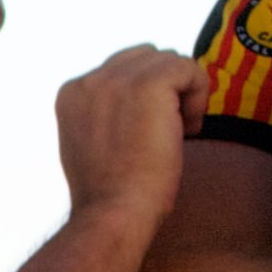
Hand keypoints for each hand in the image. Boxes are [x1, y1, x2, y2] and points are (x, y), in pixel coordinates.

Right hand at [55, 47, 206, 232]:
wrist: (114, 213)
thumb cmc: (112, 194)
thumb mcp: (94, 146)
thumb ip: (107, 115)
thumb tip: (140, 105)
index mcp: (72, 93)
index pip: (123, 70)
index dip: (149, 97)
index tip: (150, 133)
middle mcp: (90, 80)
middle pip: (148, 58)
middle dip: (169, 89)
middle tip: (173, 130)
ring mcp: (116, 80)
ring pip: (170, 61)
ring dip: (185, 93)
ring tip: (182, 131)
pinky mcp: (148, 85)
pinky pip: (188, 68)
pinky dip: (200, 95)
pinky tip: (190, 128)